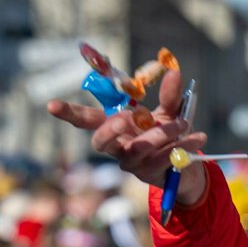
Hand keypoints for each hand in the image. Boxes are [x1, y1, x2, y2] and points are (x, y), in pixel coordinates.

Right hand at [46, 65, 208, 196]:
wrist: (186, 166)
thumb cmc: (168, 135)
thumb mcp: (168, 112)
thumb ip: (169, 95)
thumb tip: (174, 71)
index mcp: (114, 127)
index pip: (86, 121)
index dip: (68, 114)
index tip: (49, 105)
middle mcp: (117, 147)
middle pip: (101, 141)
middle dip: (112, 128)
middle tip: (129, 117)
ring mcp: (131, 163)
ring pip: (138, 149)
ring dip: (160, 134)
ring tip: (182, 123)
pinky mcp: (150, 174)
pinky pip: (163, 158)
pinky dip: (182, 146)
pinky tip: (197, 137)